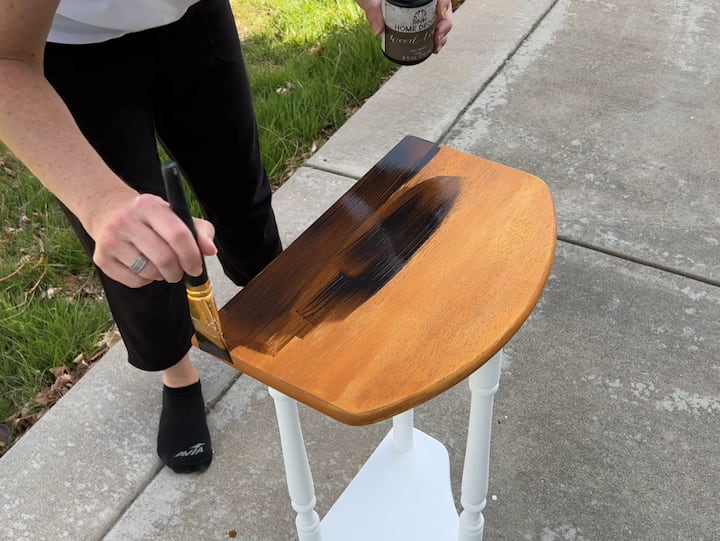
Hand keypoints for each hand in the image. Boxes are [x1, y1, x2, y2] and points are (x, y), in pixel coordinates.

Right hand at [87, 190, 216, 287]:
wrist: (109, 213)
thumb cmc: (151, 218)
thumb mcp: (176, 216)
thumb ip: (199, 231)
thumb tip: (210, 250)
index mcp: (151, 206)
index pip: (178, 235)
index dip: (192, 256)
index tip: (196, 267)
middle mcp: (127, 220)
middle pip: (164, 258)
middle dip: (178, 272)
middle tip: (180, 272)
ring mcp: (111, 239)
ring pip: (149, 272)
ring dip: (161, 275)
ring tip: (160, 265)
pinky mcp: (101, 258)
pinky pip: (134, 281)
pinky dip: (145, 280)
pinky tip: (143, 267)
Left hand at [356, 0, 452, 53]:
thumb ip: (373, 11)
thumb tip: (378, 31)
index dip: (444, 5)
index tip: (440, 16)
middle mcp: (423, 0)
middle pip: (443, 9)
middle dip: (445, 25)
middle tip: (437, 39)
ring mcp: (421, 8)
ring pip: (441, 19)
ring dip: (442, 34)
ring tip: (436, 46)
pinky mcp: (417, 19)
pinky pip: (432, 26)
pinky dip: (435, 37)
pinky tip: (433, 47)